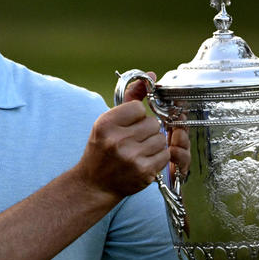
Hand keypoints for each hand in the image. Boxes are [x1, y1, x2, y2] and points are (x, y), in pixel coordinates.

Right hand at [78, 74, 168, 197]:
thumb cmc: (101, 150)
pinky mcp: (143, 171)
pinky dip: (157, 158)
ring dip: (154, 144)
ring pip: (160, 139)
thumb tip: (152, 76)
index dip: (136, 117)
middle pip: (152, 123)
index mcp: (106, 124)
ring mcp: (131, 156)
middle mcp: (117, 139)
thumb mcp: (108, 122)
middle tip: (134, 141)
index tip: (128, 126)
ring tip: (139, 151)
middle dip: (147, 131)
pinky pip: (164, 155)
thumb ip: (130, 97)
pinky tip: (144, 161)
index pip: (138, 108)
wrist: (94, 184)